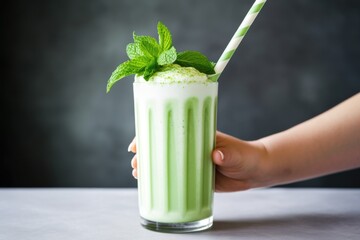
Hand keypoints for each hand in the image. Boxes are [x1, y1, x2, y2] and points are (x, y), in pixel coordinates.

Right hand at [128, 131, 268, 190]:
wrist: (255, 172)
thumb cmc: (246, 157)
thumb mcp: (237, 154)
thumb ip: (227, 154)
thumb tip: (215, 155)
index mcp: (196, 134)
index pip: (168, 129)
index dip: (149, 134)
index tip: (137, 143)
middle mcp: (190, 146)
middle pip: (162, 146)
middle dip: (144, 153)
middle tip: (136, 163)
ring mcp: (191, 162)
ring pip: (165, 162)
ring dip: (149, 167)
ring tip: (138, 174)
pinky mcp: (195, 176)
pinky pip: (175, 177)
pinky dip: (162, 180)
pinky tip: (151, 185)